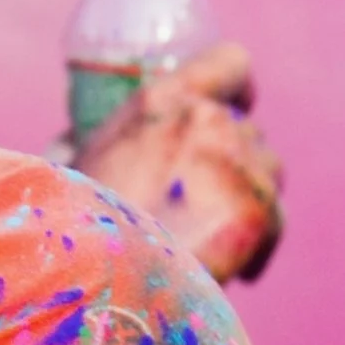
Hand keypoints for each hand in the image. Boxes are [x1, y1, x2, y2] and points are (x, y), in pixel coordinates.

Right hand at [77, 43, 283, 284]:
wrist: (101, 282)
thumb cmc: (75, 232)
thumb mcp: (69, 166)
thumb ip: (81, 140)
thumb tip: (74, 137)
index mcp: (161, 99)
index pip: (232, 63)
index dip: (239, 89)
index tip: (241, 106)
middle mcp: (206, 119)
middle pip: (250, 132)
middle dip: (237, 165)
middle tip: (216, 206)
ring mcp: (236, 162)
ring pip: (269, 174)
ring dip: (252, 202)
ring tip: (226, 240)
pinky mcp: (257, 209)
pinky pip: (276, 221)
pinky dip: (260, 247)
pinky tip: (243, 271)